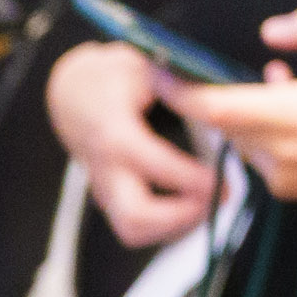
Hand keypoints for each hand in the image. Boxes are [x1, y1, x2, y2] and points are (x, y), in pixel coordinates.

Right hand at [49, 37, 220, 245]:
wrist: (74, 94)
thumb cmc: (113, 77)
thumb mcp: (141, 65)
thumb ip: (176, 84)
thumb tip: (218, 97)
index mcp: (113, 133)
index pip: (152, 165)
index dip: (191, 177)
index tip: (222, 177)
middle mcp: (105, 168)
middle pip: (135, 217)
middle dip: (181, 216)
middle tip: (217, 199)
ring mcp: (104, 188)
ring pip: (134, 230)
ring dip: (175, 227)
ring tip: (208, 205)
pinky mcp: (111, 198)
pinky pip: (137, 227)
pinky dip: (168, 226)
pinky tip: (193, 206)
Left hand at [162, 4, 296, 215]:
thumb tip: (269, 31)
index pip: (217, 107)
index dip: (180, 89)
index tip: (157, 68)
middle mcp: (282, 153)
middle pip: (221, 123)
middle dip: (209, 93)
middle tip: (196, 67)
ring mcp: (283, 177)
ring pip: (240, 138)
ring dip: (245, 110)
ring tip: (281, 80)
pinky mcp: (289, 191)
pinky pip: (258, 155)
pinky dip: (262, 130)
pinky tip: (291, 108)